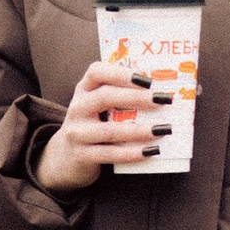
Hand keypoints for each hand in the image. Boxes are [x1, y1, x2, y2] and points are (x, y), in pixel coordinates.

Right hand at [36, 62, 161, 192]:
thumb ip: (122, 96)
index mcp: (84, 89)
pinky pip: (109, 154)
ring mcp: (77, 132)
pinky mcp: (81, 155)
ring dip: (139, 130)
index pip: (96, 72)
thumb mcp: (99, 106)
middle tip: (163, 100)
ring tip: (163, 129)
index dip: (121, 73)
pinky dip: (131, 153)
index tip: (148, 80)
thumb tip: (162, 93)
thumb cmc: (94, 124)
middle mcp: (78, 108)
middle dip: (136, 98)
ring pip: (109, 130)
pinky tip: (150, 151)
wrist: (66, 157)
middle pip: (105, 97)